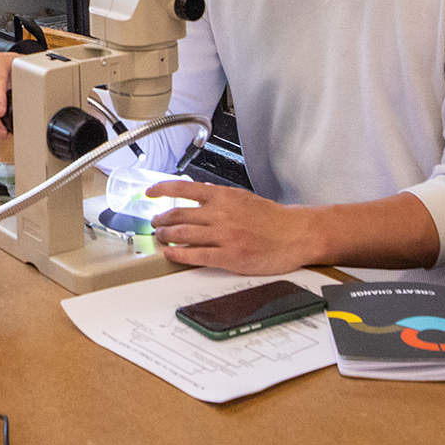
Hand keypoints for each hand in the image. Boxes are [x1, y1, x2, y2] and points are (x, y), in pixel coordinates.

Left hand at [148, 181, 316, 274]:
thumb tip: (196, 194)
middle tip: (155, 223)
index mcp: (223, 196)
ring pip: (183, 234)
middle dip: (162, 219)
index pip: (183, 188)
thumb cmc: (272, 218)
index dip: (161, 189)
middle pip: (179, 214)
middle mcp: (220, 213)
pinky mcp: (229, 256)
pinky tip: (171, 254)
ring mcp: (224, 235)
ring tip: (160, 238)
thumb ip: (219, 197)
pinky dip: (179, 255)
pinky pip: (197, 255)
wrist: (295, 234)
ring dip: (166, 236)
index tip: (149, 192)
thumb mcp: (243, 197)